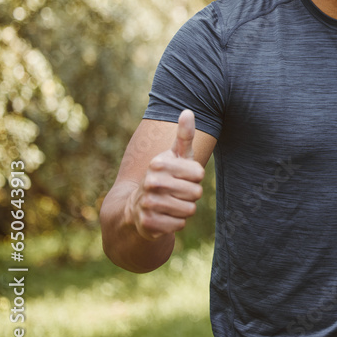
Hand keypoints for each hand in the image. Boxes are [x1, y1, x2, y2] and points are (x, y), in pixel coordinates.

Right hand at [127, 110, 205, 239]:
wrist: (137, 207)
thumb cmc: (165, 176)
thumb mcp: (176, 155)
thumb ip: (184, 135)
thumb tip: (187, 111)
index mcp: (159, 163)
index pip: (199, 175)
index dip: (195, 178)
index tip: (183, 177)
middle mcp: (151, 182)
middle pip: (196, 193)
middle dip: (190, 195)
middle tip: (176, 192)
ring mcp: (148, 203)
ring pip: (189, 210)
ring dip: (184, 209)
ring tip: (171, 204)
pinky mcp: (148, 223)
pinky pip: (179, 225)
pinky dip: (176, 223)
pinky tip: (164, 216)